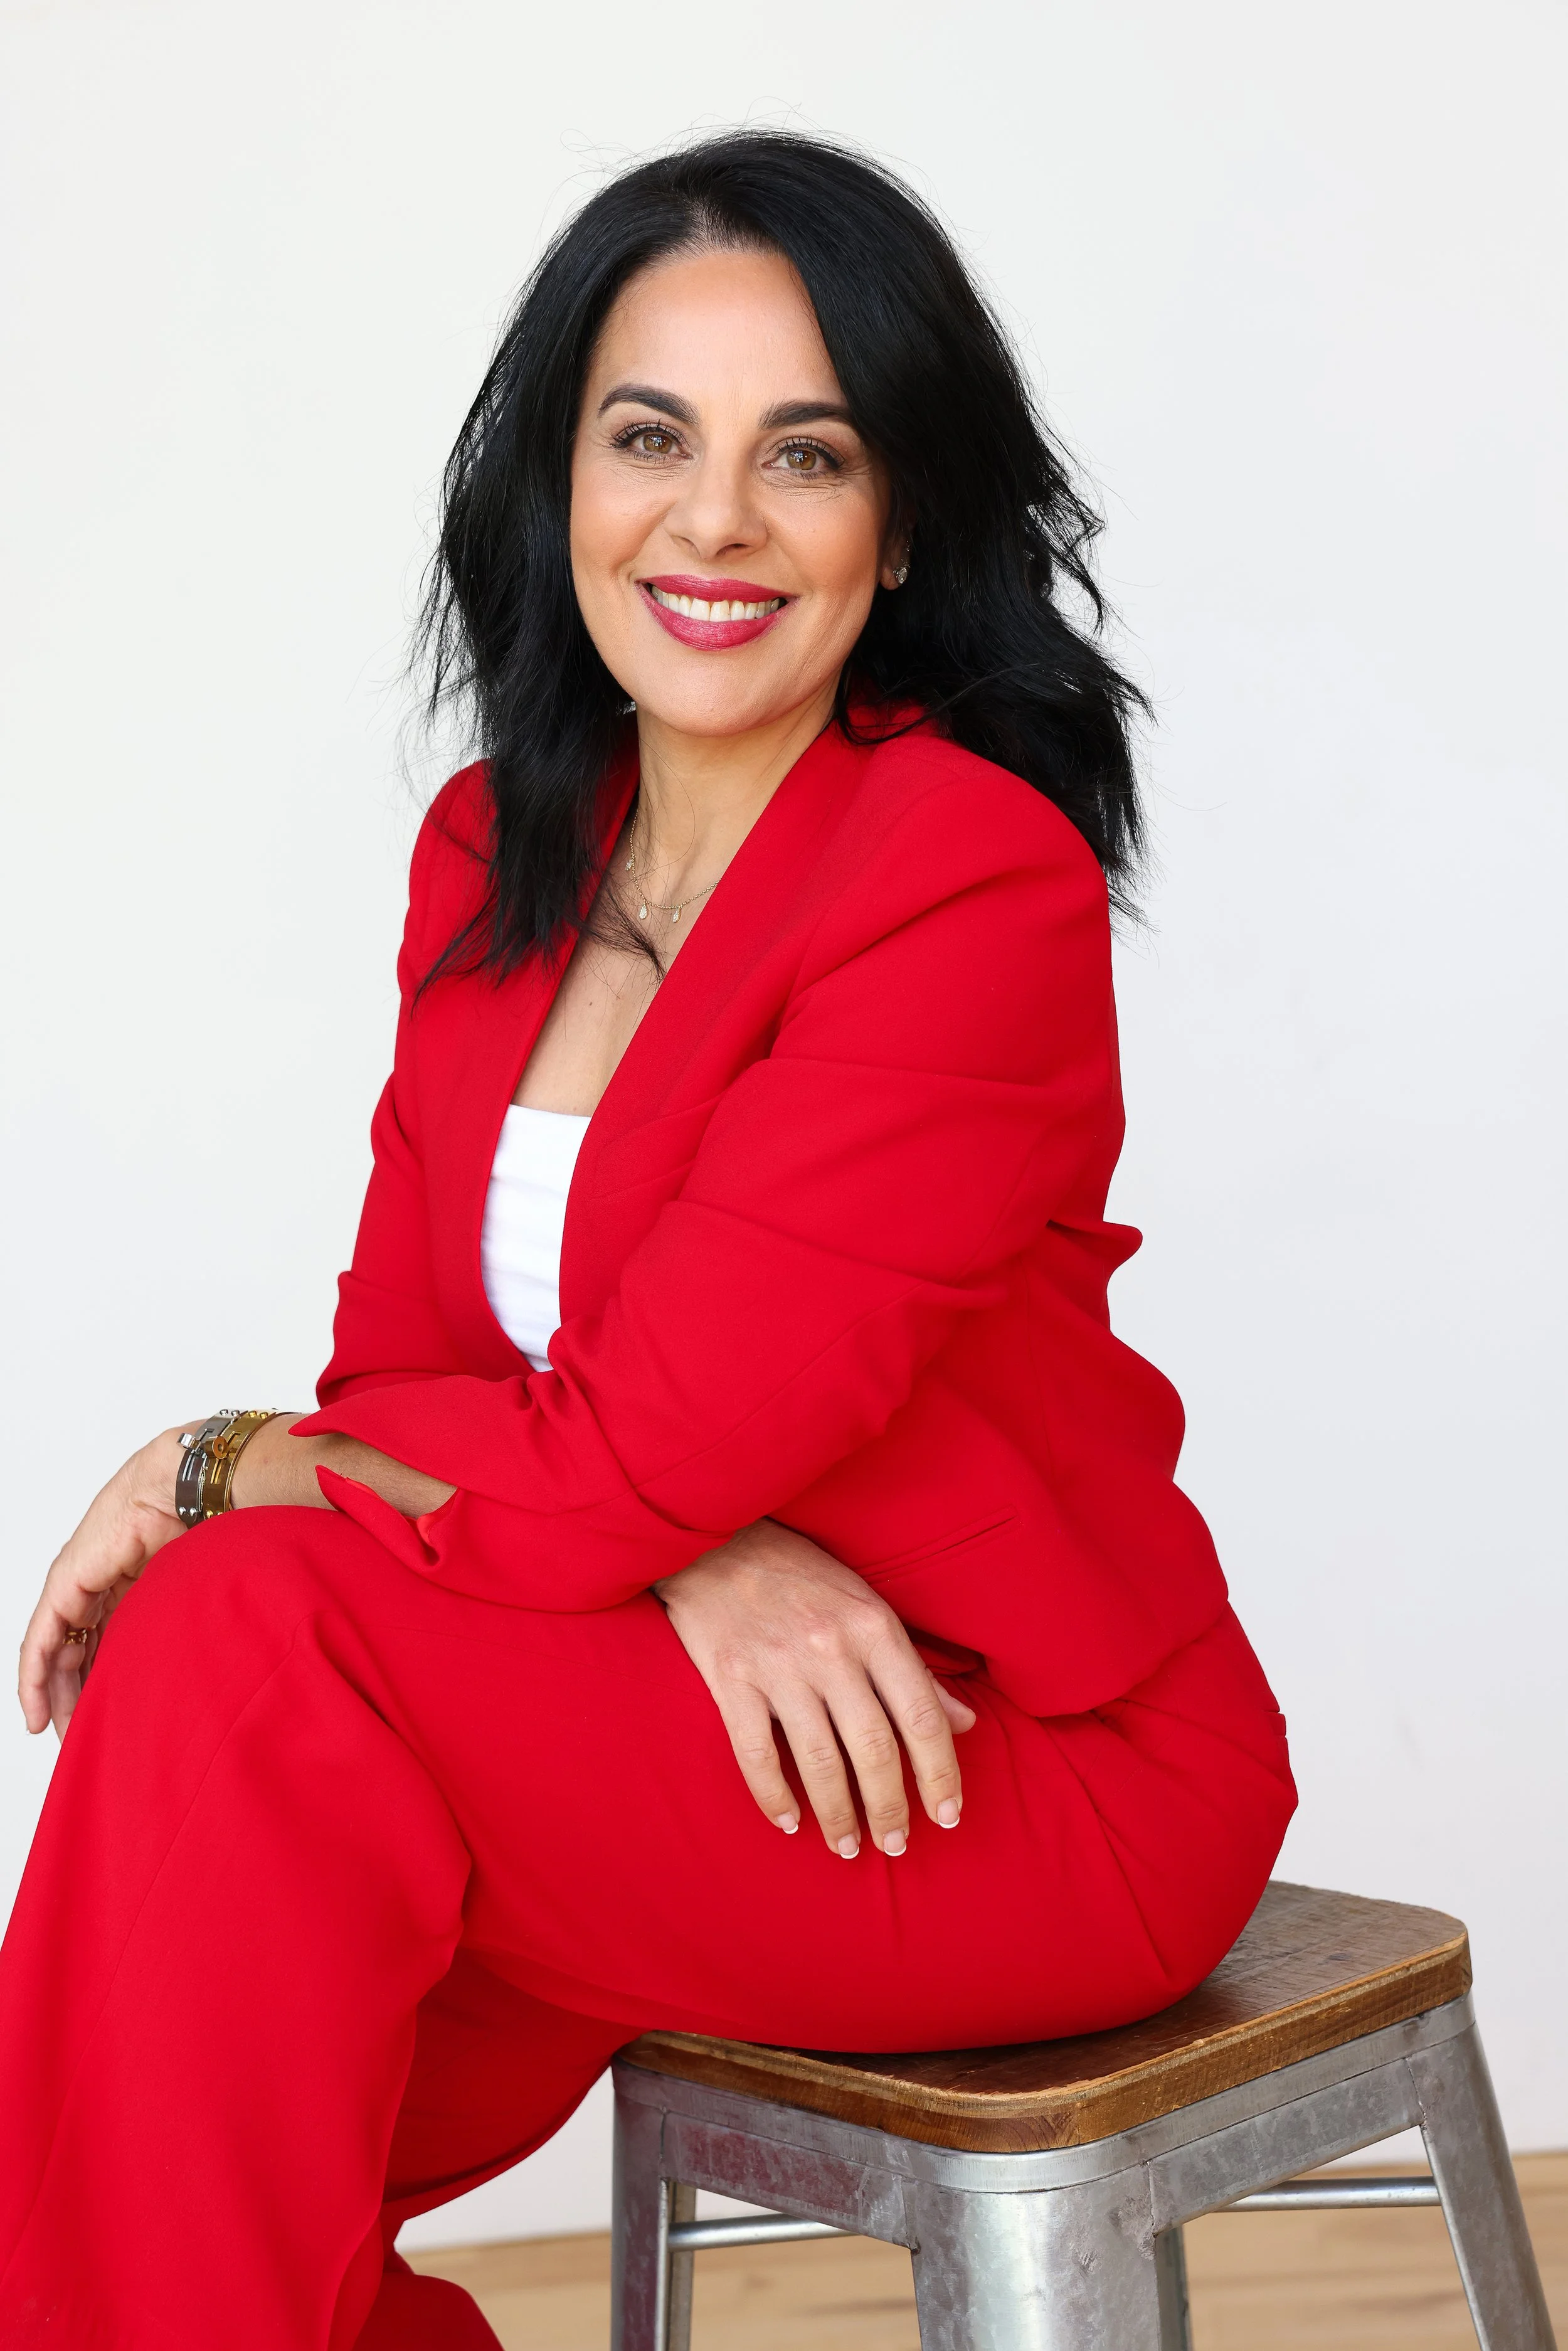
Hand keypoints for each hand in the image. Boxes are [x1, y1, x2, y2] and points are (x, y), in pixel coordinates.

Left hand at [18, 1428, 190, 1738]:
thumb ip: (172, 1625)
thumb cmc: (203, 1528)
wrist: (184, 1492)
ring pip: (55, 1653)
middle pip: (77, 1653)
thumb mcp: (185, 1594)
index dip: (103, 1683)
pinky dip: (34, 1680)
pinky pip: (40, 1643)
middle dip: (77, 1697)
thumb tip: (191, 1675)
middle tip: (83, 1738)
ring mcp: (76, 1587)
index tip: (107, 1720)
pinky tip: (37, 1713)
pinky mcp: (63, 1588)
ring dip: (56, 1696)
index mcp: (129, 1585)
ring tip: (63, 1734)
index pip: (105, 1643)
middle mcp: (97, 1588)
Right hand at [654, 1520, 976, 1858]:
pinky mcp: (730, 1679)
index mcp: (874, 1627)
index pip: (922, 1715)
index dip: (941, 1773)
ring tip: (848, 1847)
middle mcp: (831, 1648)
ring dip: (839, 1815)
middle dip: (891, 1808)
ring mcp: (778, 1665)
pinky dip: (774, 1797)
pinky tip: (789, 1823)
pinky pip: (755, 1754)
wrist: (715, 1537)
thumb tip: (965, 1722)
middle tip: (897, 1846)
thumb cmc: (800, 1574)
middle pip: (875, 1749)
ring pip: (820, 1762)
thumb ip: (915, 1669)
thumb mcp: (868, 1605)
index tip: (949, 1816)